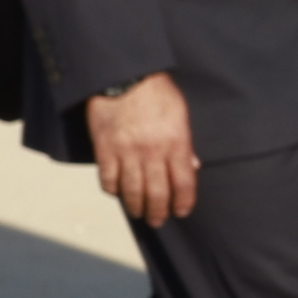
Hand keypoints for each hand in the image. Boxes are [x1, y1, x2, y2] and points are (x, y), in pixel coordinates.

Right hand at [90, 72, 197, 225]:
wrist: (125, 76)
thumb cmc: (158, 93)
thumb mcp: (181, 114)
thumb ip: (186, 143)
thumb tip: (193, 167)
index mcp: (176, 143)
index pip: (184, 182)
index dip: (184, 201)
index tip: (182, 212)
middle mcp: (152, 152)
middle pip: (157, 193)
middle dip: (159, 212)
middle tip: (158, 221)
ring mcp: (127, 153)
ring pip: (132, 191)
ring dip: (136, 207)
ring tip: (139, 213)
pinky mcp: (105, 150)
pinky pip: (108, 180)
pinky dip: (113, 191)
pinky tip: (118, 194)